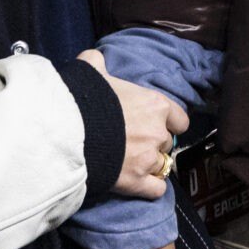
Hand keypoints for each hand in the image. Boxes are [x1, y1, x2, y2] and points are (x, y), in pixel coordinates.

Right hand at [80, 49, 188, 199]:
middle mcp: (158, 132)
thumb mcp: (91, 71)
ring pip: (163, 165)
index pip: (179, 118)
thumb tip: (95, 58)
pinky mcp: (137, 182)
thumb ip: (98, 63)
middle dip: (154, 143)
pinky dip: (151, 188)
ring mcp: (149, 159)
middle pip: (166, 142)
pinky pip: (157, 189)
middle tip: (135, 143)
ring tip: (134, 163)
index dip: (169, 122)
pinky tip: (141, 184)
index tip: (157, 124)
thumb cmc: (84, 98)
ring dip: (151, 165)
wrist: (69, 131)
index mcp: (155, 105)